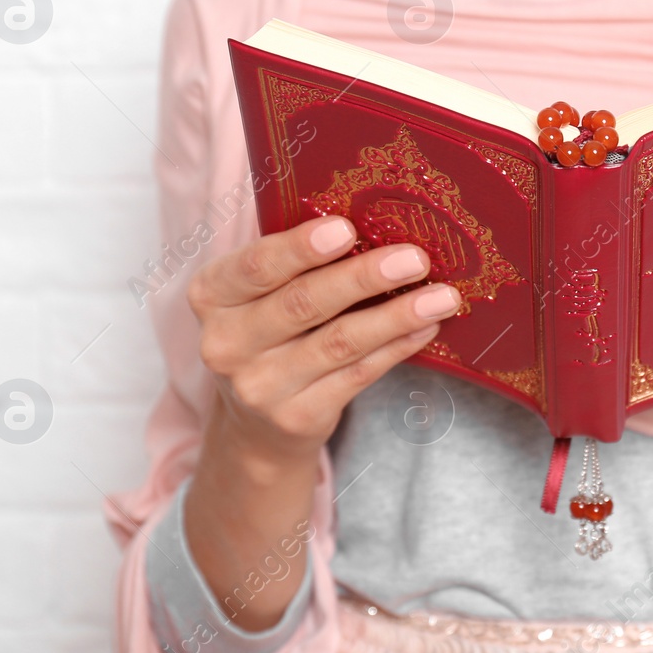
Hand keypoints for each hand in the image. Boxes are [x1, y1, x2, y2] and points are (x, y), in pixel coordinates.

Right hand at [181, 215, 460, 630]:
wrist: (253, 426)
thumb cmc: (269, 332)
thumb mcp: (260, 294)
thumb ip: (297, 264)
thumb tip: (378, 226)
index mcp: (211, 295)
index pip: (256, 266)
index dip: (300, 248)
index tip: (346, 230)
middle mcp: (226, 343)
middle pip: (303, 304)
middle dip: (363, 278)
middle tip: (414, 258)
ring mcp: (260, 386)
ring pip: (339, 342)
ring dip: (396, 315)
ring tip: (441, 295)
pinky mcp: (296, 417)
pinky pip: (358, 375)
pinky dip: (396, 347)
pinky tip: (426, 326)